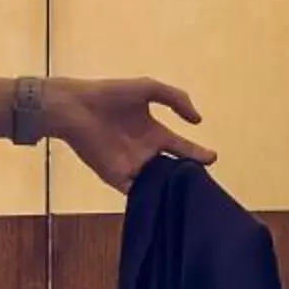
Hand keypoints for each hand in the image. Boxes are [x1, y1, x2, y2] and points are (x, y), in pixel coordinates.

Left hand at [49, 75, 215, 190]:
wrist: (76, 108)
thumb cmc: (111, 95)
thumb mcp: (149, 88)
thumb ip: (176, 99)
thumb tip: (198, 121)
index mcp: (155, 133)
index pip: (182, 147)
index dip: (198, 153)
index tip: (212, 159)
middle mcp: (146, 153)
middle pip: (173, 170)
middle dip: (189, 178)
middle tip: (205, 184)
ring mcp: (132, 167)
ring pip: (158, 184)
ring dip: (172, 190)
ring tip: (189, 194)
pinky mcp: (116, 178)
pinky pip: (137, 193)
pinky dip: (151, 199)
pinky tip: (165, 201)